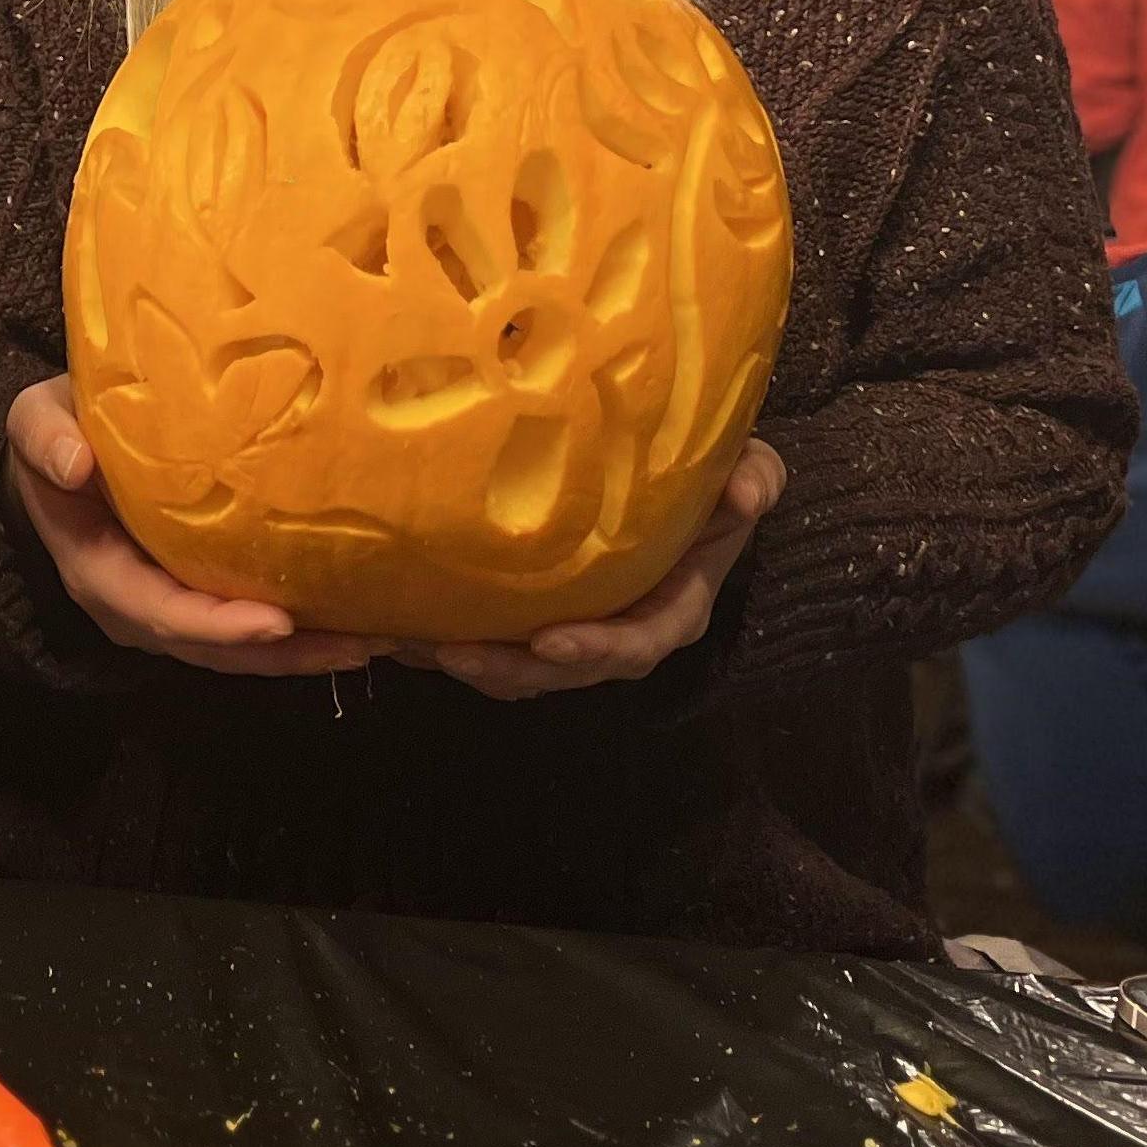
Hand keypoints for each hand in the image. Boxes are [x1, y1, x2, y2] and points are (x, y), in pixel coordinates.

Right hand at [6, 375, 397, 676]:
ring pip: (237, 651)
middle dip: (283, 654)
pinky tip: (352, 621)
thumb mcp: (35, 421)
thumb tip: (75, 464)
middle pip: (212, 648)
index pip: (159, 613)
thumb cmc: (57, 434)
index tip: (275, 623)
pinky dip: (298, 632)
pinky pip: (246, 626)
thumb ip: (44, 438)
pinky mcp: (198, 594)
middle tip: (357, 644)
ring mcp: (168, 608)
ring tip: (372, 642)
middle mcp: (135, 607)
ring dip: (303, 653)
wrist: (58, 453)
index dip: (216, 625)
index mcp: (97, 571)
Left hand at [424, 436, 785, 699]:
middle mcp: (618, 632)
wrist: (693, 491)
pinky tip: (394, 626)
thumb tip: (747, 493)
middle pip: (561, 672)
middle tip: (451, 654)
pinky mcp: (535, 616)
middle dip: (507, 670)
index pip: (634, 646)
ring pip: (517, 667)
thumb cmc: (718, 483)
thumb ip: (752, 482)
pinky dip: (445, 638)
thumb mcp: (750, 474)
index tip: (548, 642)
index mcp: (670, 609)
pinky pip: (491, 638)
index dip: (594, 650)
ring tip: (406, 645)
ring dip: (464, 661)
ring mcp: (575, 629)